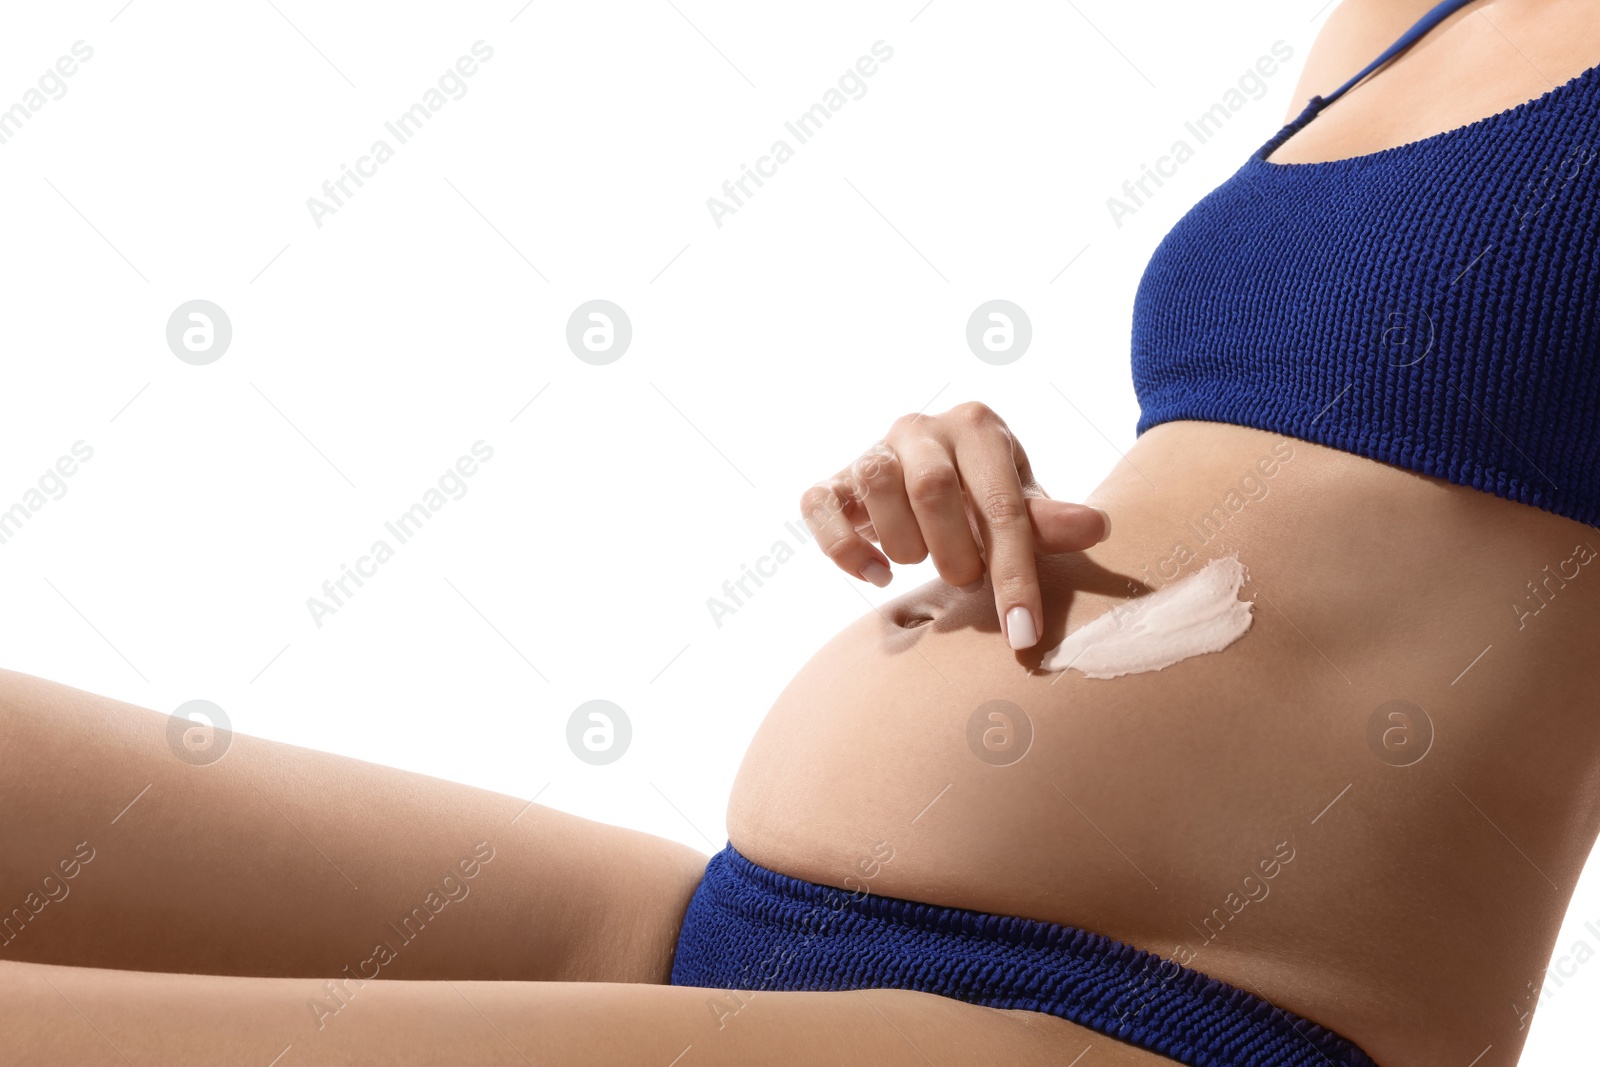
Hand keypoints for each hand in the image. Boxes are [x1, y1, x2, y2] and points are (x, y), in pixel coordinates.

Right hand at [799, 401, 1110, 648]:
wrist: (931, 482)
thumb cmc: (985, 500)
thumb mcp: (1021, 508)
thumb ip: (1049, 523)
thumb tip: (1097, 527)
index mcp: (978, 428)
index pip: (1000, 504)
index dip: (1014, 574)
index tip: (1022, 633)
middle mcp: (921, 427)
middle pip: (933, 488)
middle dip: (954, 552)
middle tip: (964, 579)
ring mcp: (873, 449)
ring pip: (876, 484)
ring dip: (903, 542)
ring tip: (921, 560)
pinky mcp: (833, 479)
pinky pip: (820, 505)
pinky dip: (845, 547)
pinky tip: (876, 574)